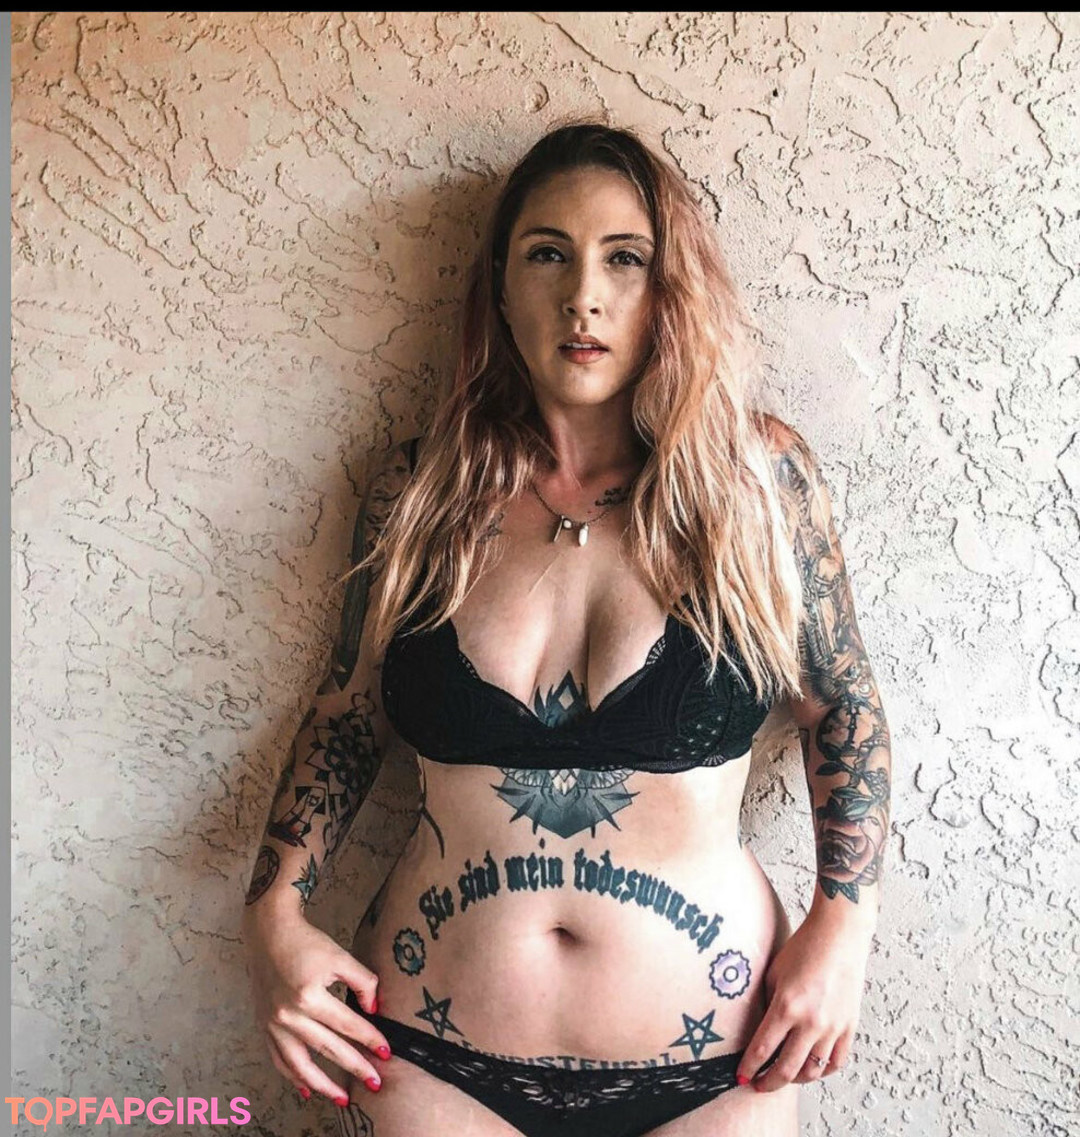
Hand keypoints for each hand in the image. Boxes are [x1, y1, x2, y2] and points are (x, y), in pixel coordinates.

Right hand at [243, 908, 390, 1105]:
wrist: (269, 933)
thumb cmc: (307, 942)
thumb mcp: (340, 956)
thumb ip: (362, 982)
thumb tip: (375, 1010)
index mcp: (309, 995)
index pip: (347, 1024)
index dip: (370, 1038)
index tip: (387, 1053)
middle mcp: (289, 1014)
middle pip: (327, 1049)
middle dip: (354, 1067)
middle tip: (375, 1083)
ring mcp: (273, 1023)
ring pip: (299, 1064)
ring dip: (322, 1085)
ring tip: (343, 1099)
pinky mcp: (264, 1025)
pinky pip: (279, 1059)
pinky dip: (292, 1077)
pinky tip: (306, 1089)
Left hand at [735, 904, 872, 1091]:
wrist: (839, 936)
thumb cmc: (803, 948)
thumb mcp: (773, 973)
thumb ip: (766, 1003)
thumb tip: (759, 1029)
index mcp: (786, 1006)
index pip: (762, 1049)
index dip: (749, 1067)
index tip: (741, 1077)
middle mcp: (810, 1022)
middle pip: (786, 1069)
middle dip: (768, 1082)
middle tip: (758, 1085)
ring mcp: (832, 1027)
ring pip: (812, 1071)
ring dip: (794, 1079)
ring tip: (783, 1076)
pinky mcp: (849, 1027)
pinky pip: (836, 1062)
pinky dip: (822, 1072)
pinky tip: (811, 1069)